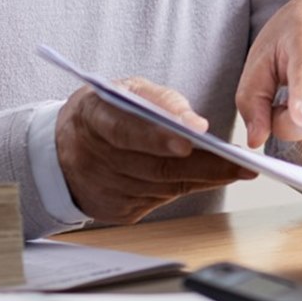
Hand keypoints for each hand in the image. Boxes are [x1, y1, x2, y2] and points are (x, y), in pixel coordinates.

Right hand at [56, 79, 254, 224]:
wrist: (62, 149)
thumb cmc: (105, 112)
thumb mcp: (126, 89)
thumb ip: (159, 99)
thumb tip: (192, 121)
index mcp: (92, 116)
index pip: (126, 129)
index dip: (158, 137)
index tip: (193, 139)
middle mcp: (93, 157)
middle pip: (153, 166)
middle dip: (202, 165)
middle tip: (240, 163)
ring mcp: (102, 189)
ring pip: (161, 188)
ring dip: (202, 179)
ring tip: (237, 169)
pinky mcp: (114, 211)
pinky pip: (158, 201)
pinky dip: (185, 189)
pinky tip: (208, 179)